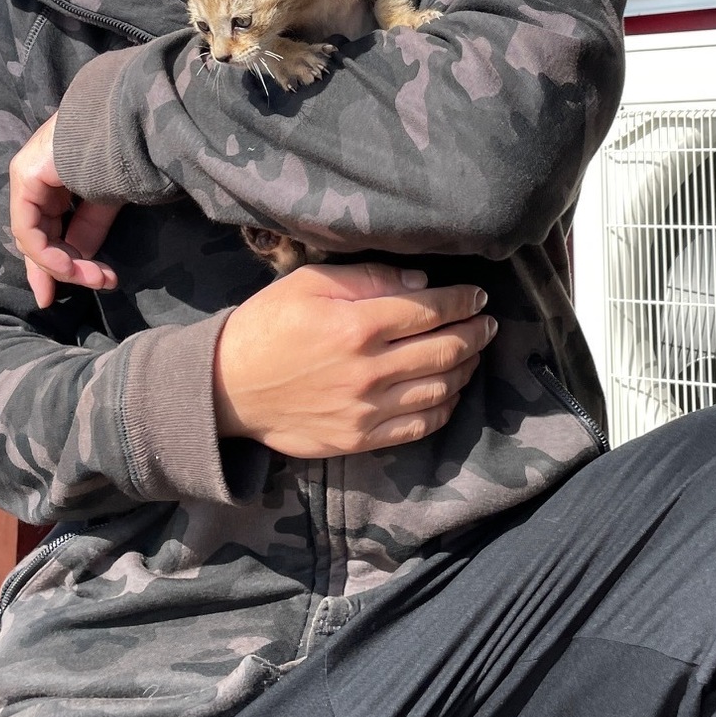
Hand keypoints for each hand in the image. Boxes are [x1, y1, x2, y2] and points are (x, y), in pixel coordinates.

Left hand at [8, 114, 122, 309]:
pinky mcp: (26, 177)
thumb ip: (88, 229)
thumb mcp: (106, 199)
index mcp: (55, 176)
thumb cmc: (124, 152)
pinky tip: (73, 266)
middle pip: (38, 236)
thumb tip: (81, 261)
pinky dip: (49, 254)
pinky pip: (29, 229)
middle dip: (63, 270)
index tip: (82, 284)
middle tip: (94, 286)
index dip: (58, 261)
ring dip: (64, 266)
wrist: (128, 120)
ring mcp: (28, 175)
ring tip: (97, 278)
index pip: (47, 226)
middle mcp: (36, 176)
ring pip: (33, 238)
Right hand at [214, 261, 496, 456]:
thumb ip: (368, 278)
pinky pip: (419, 426)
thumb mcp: (309, 283)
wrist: (228, 389)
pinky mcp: (360, 439)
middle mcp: (369, 370)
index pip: (431, 310)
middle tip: (487, 322)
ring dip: (466, 368)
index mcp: (357, 325)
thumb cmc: (267, 326)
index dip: (463, 300)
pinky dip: (444, 406)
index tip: (478, 295)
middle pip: (445, 350)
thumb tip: (422, 282)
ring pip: (440, 389)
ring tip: (473, 353)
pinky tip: (450, 391)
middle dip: (475, 333)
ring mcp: (367, 410)